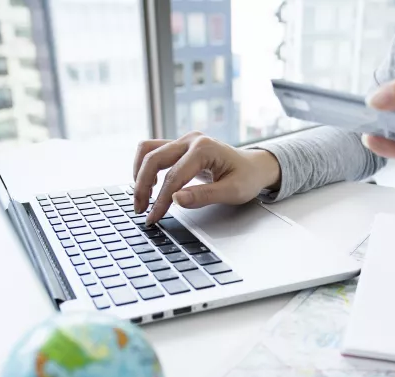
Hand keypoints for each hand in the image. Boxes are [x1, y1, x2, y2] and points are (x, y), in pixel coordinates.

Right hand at [132, 131, 281, 225]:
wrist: (255, 166)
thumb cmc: (247, 178)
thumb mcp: (232, 192)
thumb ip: (204, 196)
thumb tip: (176, 199)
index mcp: (204, 149)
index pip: (174, 176)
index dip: (161, 200)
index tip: (154, 218)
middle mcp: (191, 140)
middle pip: (154, 158)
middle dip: (142, 186)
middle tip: (140, 209)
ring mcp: (184, 140)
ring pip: (149, 150)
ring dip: (139, 173)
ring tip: (140, 198)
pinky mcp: (180, 146)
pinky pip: (154, 151)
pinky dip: (145, 166)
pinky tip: (148, 185)